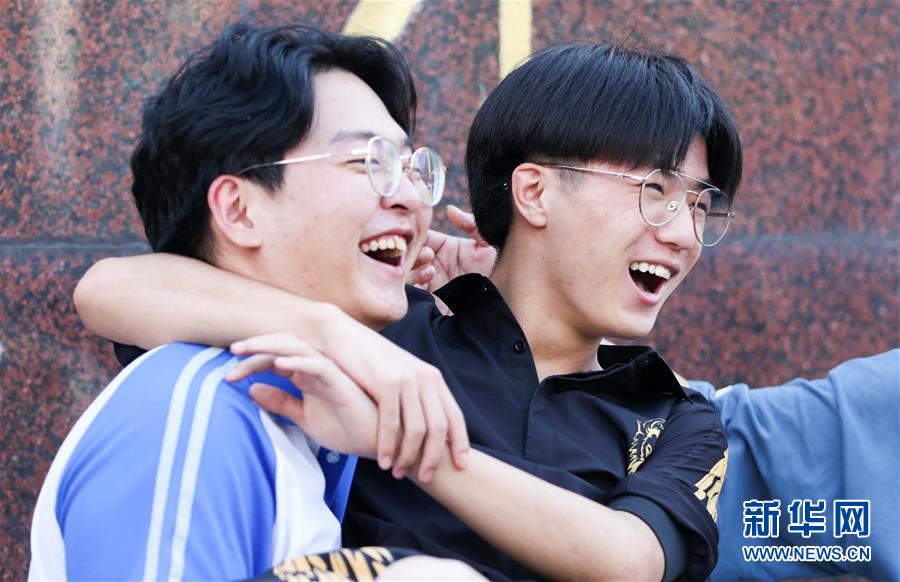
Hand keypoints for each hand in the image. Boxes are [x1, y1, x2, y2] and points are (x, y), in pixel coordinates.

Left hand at [228, 334, 378, 457]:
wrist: (376, 443)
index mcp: (307, 375)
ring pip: (296, 349)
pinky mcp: (341, 381)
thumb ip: (281, 403)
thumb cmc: (347, 429)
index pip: (275, 360)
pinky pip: (317, 365)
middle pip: (282, 348)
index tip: (229, 376)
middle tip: (231, 350)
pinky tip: (278, 363)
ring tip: (246, 349)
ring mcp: (329, 372)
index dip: (251, 363)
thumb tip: (252, 389)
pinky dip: (297, 361)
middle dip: (256, 346)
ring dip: (270, 347)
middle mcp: (316, 368)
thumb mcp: (304, 418)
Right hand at [240, 318, 468, 482]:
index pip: (454, 416)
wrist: (341, 336)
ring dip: (408, 456)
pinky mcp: (386, 382)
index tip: (460, 466)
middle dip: (433, 457)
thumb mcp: (399, 377)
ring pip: (416, 429)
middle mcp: (425, 378)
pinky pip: (392, 423)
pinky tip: (383, 461)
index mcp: (432, 378)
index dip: (460, 443)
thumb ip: (414, 400)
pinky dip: (389, 446)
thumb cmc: (368, 362)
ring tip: (398, 473)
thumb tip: (425, 431)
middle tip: (425, 478)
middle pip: (438, 427)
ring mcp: (407, 379)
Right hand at [407, 205, 496, 290]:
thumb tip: (450, 210)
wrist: (492, 304)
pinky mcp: (426, 299)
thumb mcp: (486, 245)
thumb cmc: (491, 272)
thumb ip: (471, 224)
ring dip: (415, 270)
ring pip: (406, 271)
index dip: (418, 235)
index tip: (423, 238)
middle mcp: (432, 262)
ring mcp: (427, 281)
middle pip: (409, 253)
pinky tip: (429, 284)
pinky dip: (415, 286)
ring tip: (431, 271)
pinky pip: (411, 291)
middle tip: (428, 255)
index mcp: (442, 246)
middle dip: (414, 253)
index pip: (421, 235)